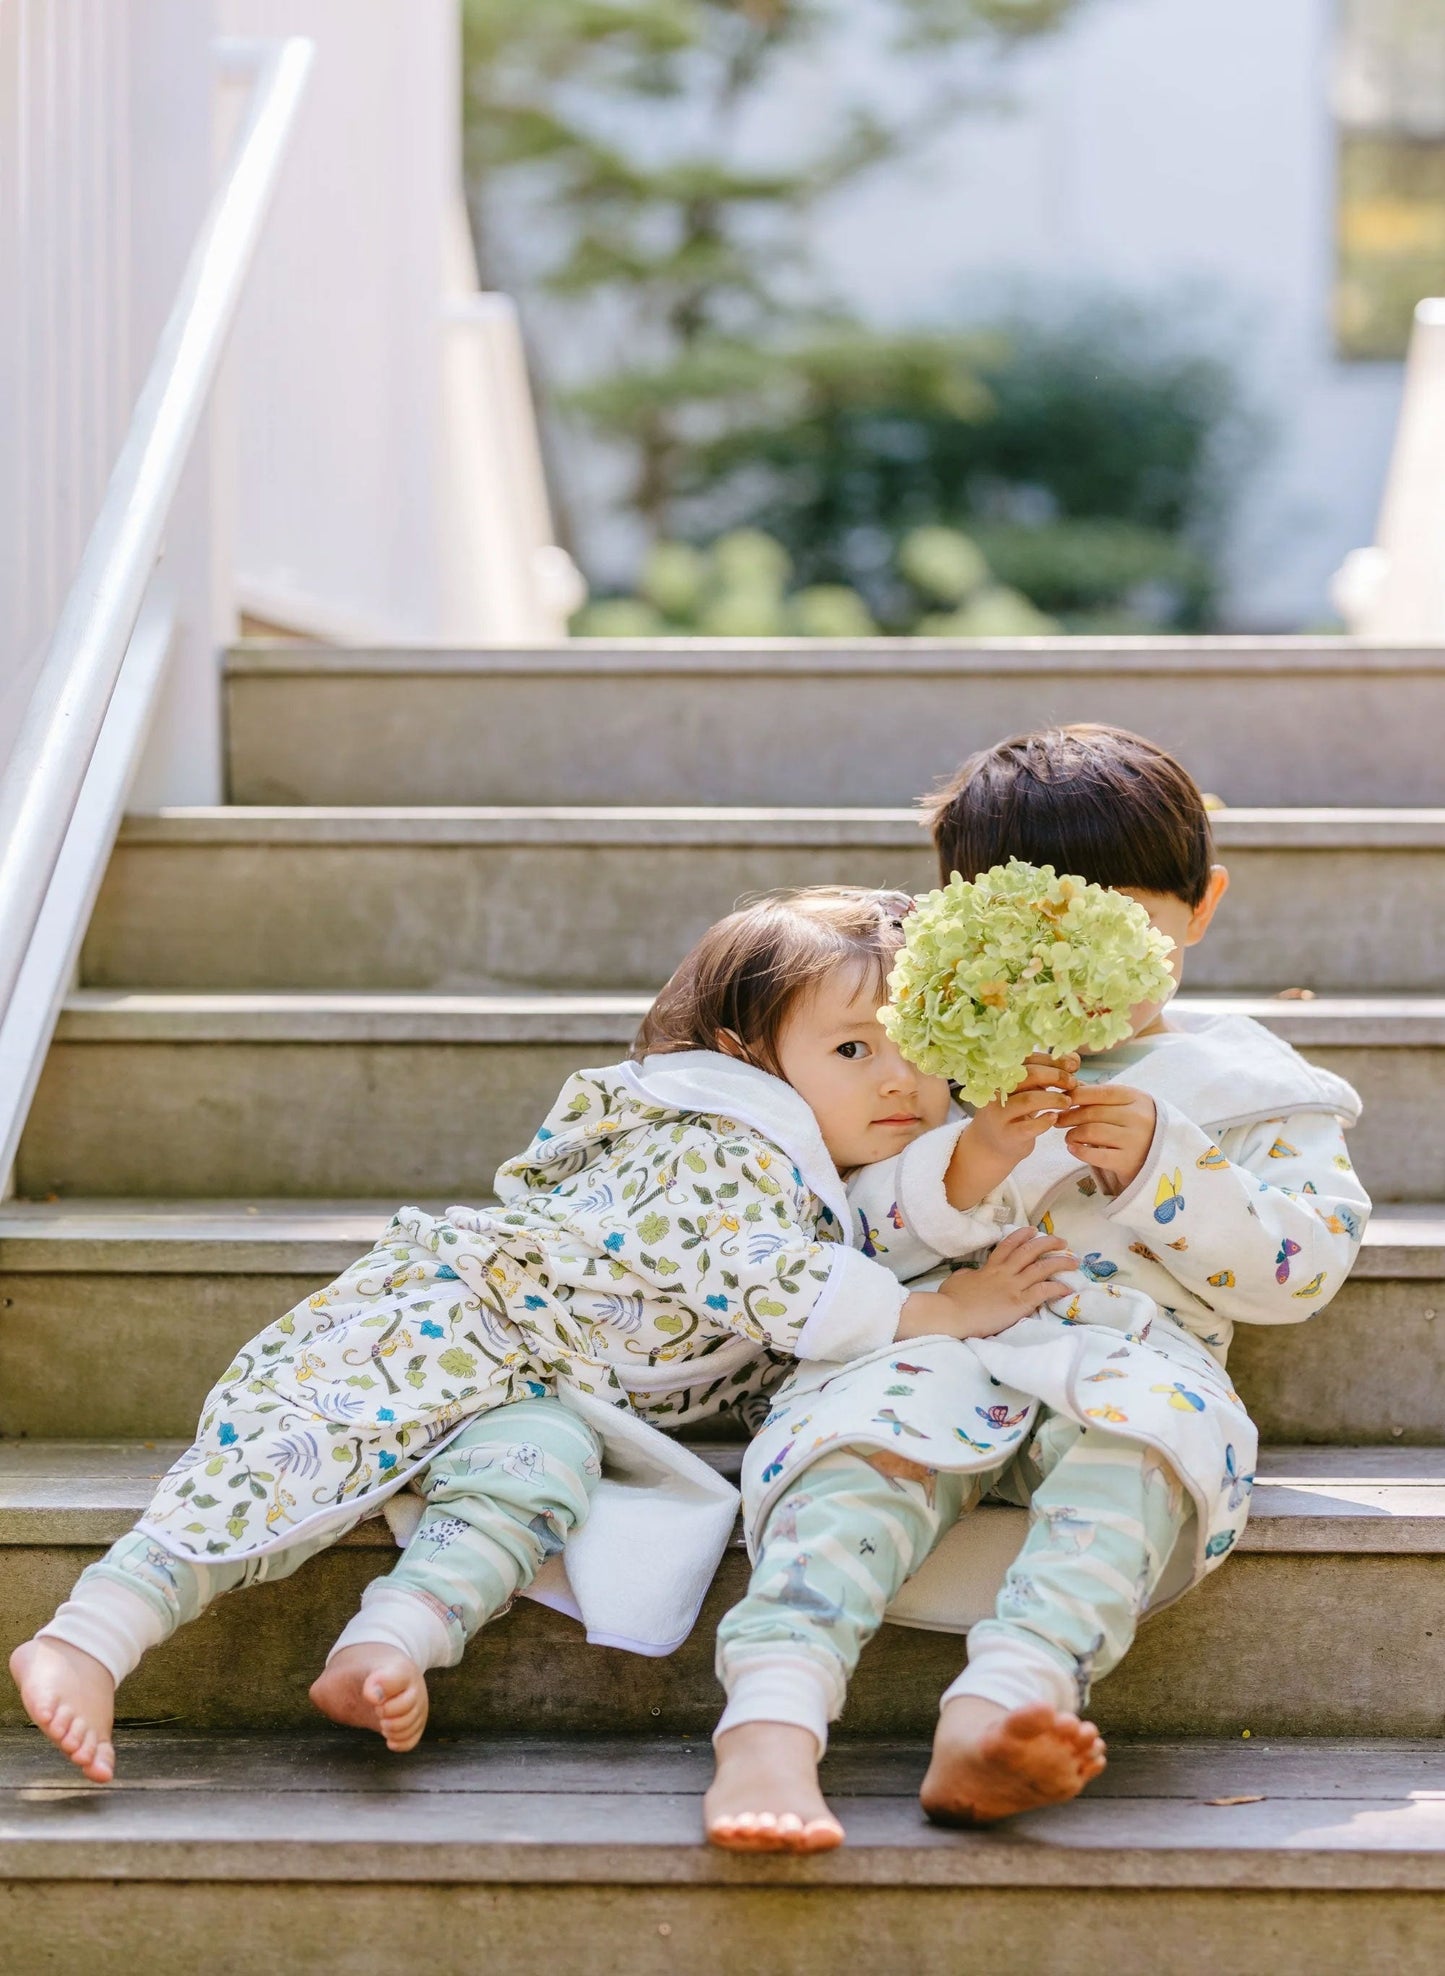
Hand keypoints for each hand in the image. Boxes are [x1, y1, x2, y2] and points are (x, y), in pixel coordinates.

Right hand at [895, 1229, 1077, 1341]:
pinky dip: (1057, 1288)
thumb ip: (969, 1275)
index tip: (1033, 1230)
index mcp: (990, 1267)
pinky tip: (1067, 1288)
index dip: (1022, 1235)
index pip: (1008, 1245)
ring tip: (1074, 1261)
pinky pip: (1043, 1291)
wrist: (952, 1315)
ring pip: (1042, 1268)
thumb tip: (972, 1273)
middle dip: (1048, 1243)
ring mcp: (1013, 1286)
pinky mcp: (1019, 1303)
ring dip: (1060, 1263)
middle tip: (1061, 1242)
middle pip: (1030, 1251)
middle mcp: (1005, 1273)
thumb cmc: (951, 1300)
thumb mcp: (957, 1280)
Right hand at [945, 1055, 1078, 1208]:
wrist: (991, 1144)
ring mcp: (999, 1114)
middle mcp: (996, 1091)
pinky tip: (1054, 1118)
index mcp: (1000, 1075)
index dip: (1052, 1060)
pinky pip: (1028, 1127)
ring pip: (1028, 1100)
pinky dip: (1044, 1121)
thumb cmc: (1014, 1112)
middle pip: (1028, 1076)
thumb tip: (1074, 1058)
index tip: (1073, 1064)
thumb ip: (1048, 1074)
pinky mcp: (1007, 1135)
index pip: (1027, 1059)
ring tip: (1067, 1101)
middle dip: (1055, 1076)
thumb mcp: (1028, 1090)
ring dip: (1053, 1098)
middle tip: (1073, 1082)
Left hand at [1055, 1083, 1156, 1193]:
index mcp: (1137, 1098)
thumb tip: (1071, 1085)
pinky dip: (1079, 1151)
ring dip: (1073, 1134)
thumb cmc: (1138, 1126)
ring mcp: (1135, 1140)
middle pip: (1093, 1112)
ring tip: (1068, 1137)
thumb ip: (1102, 1096)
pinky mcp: (1128, 1161)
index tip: (1062, 1100)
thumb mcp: (1128, 1105)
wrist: (1164, 1157)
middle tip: (1058, 1120)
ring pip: (1091, 1131)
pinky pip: (1096, 1155)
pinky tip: (1072, 1148)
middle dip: (1069, 1116)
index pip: (1100, 1092)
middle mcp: (1138, 1117)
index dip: (1076, 1095)